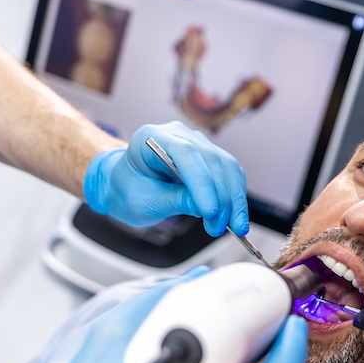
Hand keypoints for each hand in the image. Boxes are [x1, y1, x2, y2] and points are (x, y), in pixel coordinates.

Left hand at [84, 122, 248, 236]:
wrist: (127, 184)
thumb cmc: (128, 189)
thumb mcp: (144, 201)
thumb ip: (175, 201)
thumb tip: (208, 208)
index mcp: (152, 137)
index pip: (186, 153)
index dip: (202, 183)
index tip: (210, 211)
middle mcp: (178, 134)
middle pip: (211, 160)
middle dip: (221, 197)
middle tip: (218, 228)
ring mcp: (197, 143)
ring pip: (227, 167)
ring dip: (234, 199)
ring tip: (232, 227)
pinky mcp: (210, 157)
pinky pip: (231, 174)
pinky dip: (236, 197)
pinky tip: (236, 217)